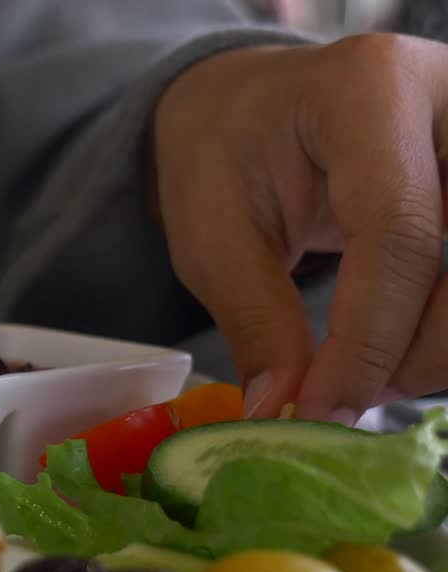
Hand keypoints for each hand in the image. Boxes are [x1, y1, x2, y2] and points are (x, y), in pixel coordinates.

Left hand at [153, 34, 447, 423]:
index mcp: (368, 91)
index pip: (400, 232)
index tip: (325, 408)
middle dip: (415, 350)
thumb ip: (255, 321)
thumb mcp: (211, 237)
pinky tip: (391, 353)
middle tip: (343, 398)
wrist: (245, 108)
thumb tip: (283, 416)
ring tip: (361, 377)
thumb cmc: (221, 156)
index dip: (370, 337)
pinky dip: (441, 329)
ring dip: (435, 347)